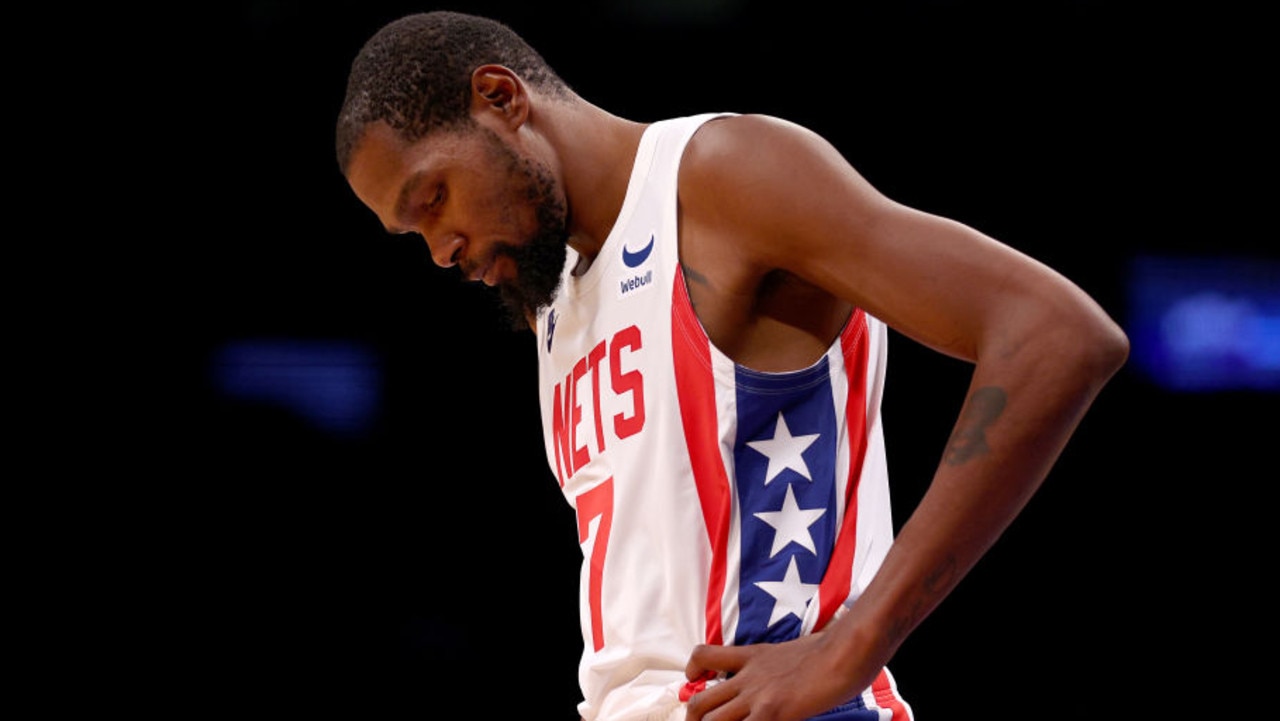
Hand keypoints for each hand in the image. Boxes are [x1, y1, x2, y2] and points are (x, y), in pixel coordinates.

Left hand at [681, 634, 864, 720]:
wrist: (845, 651)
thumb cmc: (831, 649)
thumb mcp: (791, 650)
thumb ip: (775, 665)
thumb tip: (780, 677)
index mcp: (752, 656)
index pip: (705, 656)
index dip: (693, 672)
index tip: (694, 682)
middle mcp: (747, 677)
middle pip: (699, 702)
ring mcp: (757, 696)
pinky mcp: (771, 712)